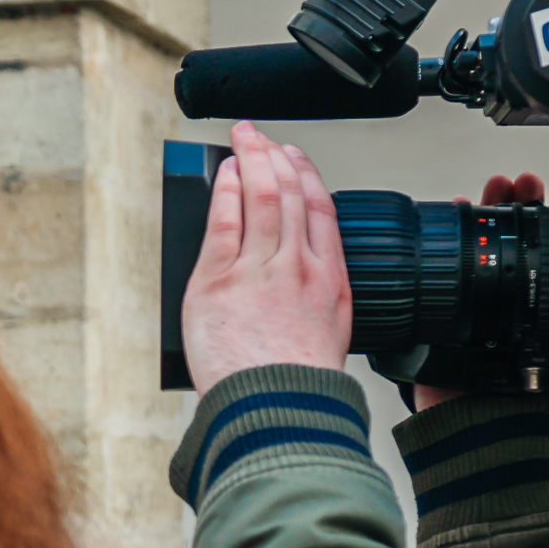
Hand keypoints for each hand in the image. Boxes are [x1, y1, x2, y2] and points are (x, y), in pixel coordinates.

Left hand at [179, 120, 350, 385]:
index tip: (296, 160)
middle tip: (263, 137)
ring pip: (261, 198)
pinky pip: (225, 222)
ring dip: (252, 160)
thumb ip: (316, 296)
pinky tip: (226, 174)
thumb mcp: (328, 334)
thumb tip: (302, 277)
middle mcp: (297, 268)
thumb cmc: (296, 387)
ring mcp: (259, 271)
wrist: (276, 411)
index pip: (320, 211)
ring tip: (244, 139)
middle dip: (275, 157)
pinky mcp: (220, 280)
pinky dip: (228, 192)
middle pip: (290, 195)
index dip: (307, 176)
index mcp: (328, 281)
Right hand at [407, 175, 548, 410]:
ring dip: (492, 208)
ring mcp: (481, 309)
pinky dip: (451, 236)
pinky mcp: (448, 319)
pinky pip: (447, 269)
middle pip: (518, 240)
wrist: (497, 440)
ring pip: (484, 245)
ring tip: (499, 186)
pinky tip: (462, 211)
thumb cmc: (547, 416)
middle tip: (526, 184)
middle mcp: (516, 306)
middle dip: (523, 204)